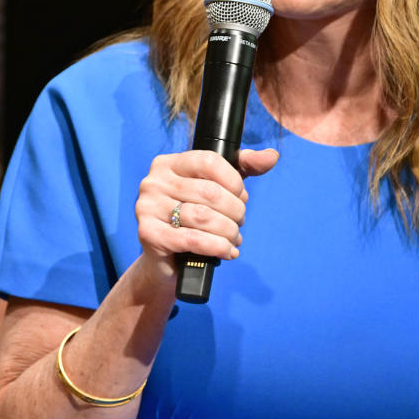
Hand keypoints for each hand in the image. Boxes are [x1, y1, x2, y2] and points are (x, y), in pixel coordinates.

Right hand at [134, 147, 277, 278]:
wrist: (166, 262)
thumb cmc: (193, 220)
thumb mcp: (217, 189)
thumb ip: (243, 168)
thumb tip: (271, 156)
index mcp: (167, 164)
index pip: (208, 161)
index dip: (233, 180)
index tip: (241, 196)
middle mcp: (153, 182)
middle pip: (209, 192)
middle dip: (235, 211)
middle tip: (240, 222)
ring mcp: (147, 208)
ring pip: (203, 217)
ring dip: (228, 231)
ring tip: (234, 238)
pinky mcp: (149, 234)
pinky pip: (193, 239)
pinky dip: (218, 247)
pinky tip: (227, 251)